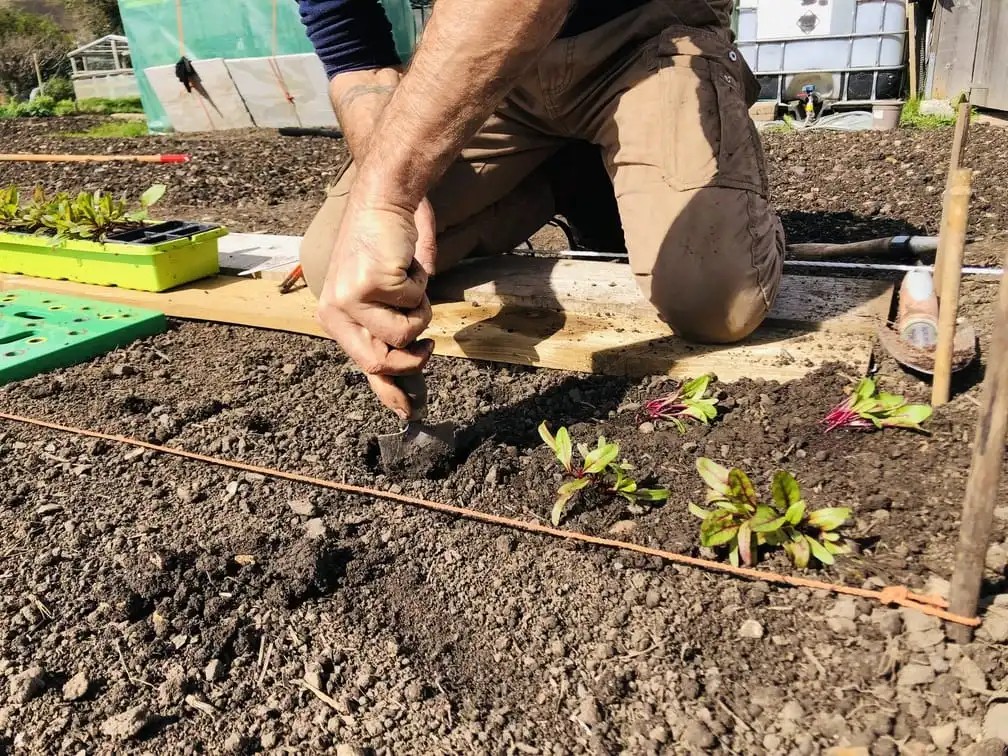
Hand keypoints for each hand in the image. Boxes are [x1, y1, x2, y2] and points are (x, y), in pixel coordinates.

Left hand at [317, 195, 437, 418]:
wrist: (385, 198)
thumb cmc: (387, 242)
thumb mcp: (382, 292)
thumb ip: (386, 326)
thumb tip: (411, 365)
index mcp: (335, 315)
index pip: (362, 364)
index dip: (388, 391)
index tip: (407, 410)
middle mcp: (337, 310)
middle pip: (380, 362)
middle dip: (412, 358)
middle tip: (428, 344)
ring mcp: (351, 298)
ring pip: (404, 335)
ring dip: (419, 310)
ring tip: (408, 282)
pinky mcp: (371, 284)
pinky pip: (413, 305)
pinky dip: (421, 285)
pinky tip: (406, 263)